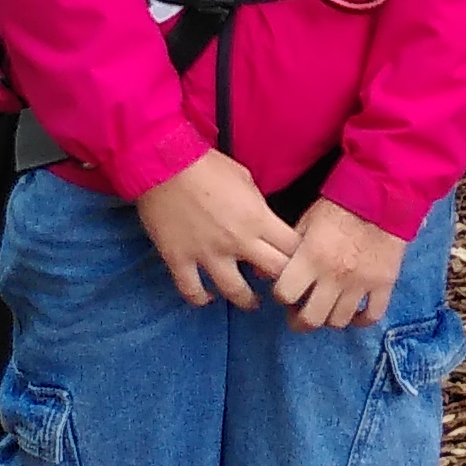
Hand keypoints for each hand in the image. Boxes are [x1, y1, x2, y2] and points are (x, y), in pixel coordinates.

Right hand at [133, 151, 299, 305]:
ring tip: (252, 302)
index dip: (301, 257)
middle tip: (283, 286)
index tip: (300, 262)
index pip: (293, 248)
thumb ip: (258, 207)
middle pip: (275, 273)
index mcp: (258, 218)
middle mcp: (237, 241)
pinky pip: (192, 291)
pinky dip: (201, 298)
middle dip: (284, 281)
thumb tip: (265, 225)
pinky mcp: (180, 260)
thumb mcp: (246, 180)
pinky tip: (207, 297)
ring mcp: (208, 254)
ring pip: (236, 292)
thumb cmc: (207, 165)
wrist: (164, 164)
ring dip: (248, 300)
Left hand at [273, 201, 408, 329]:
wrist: (383, 195)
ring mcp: (361, 283)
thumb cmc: (340, 205)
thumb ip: (286, 248)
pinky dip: (362, 320)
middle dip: (300, 321)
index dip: (281, 295)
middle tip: (299, 314)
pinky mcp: (384, 283)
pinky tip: (354, 314)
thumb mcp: (306, 221)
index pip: (285, 294)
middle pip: (311, 319)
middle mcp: (335, 276)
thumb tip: (262, 274)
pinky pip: (372, 315)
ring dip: (328, 319)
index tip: (286, 291)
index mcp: (312, 258)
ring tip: (326, 309)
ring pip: (339, 321)